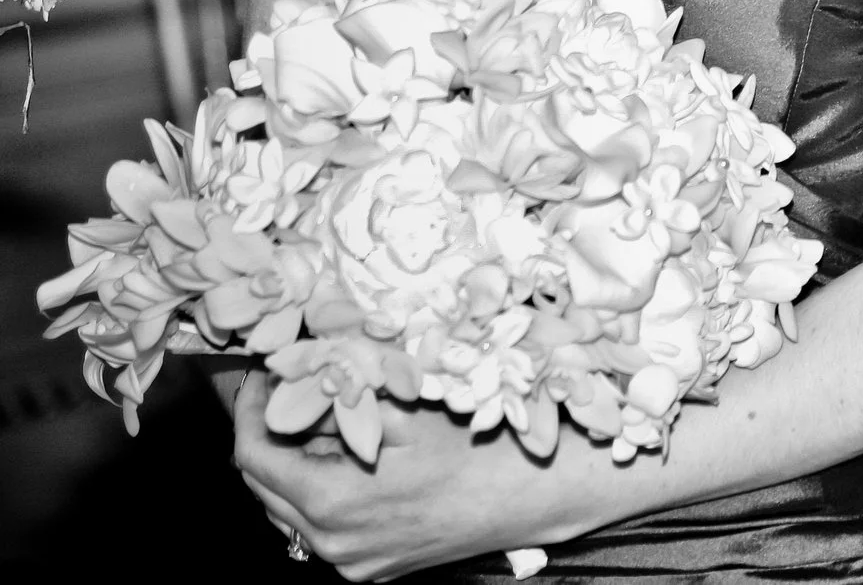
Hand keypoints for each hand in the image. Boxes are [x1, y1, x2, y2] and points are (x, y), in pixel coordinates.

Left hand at [232, 370, 610, 580]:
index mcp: (331, 501)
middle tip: (288, 392)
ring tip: (324, 423)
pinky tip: (355, 461)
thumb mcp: (404, 405)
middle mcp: (332, 543)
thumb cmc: (476, 442)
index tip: (262, 378)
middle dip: (268, 436)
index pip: (253, 457)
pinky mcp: (375, 568)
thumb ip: (339, 394)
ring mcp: (354, 562)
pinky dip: (323, 494)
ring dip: (294, 466)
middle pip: (263, 488)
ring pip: (290, 512)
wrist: (534, 493)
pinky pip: (324, 531)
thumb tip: (292, 374)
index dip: (249, 411)